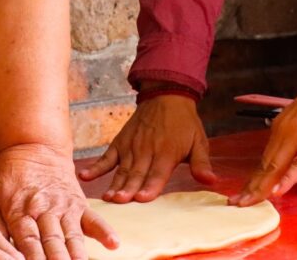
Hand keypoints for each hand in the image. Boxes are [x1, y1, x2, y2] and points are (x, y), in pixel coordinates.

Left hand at [0, 143, 116, 259]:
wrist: (34, 145)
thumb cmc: (10, 176)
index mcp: (20, 210)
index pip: (28, 239)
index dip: (33, 258)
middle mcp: (44, 209)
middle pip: (52, 240)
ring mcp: (64, 206)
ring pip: (72, 235)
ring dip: (77, 254)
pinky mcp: (79, 203)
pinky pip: (94, 219)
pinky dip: (105, 231)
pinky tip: (113, 244)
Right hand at [78, 94, 215, 202]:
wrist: (166, 95)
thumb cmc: (184, 122)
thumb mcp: (198, 141)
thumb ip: (202, 163)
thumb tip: (211, 180)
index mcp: (166, 152)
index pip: (157, 173)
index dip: (149, 186)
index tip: (141, 198)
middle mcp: (146, 151)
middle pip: (136, 174)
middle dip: (128, 189)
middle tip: (119, 202)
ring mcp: (131, 147)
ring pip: (122, 169)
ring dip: (115, 184)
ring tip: (107, 197)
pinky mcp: (120, 143)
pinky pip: (107, 157)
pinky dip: (96, 167)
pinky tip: (85, 177)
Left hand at [231, 72, 296, 205]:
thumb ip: (295, 137)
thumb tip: (291, 156)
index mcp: (282, 127)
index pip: (264, 159)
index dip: (253, 179)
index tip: (242, 193)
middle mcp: (285, 131)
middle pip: (265, 165)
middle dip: (251, 187)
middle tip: (235, 203)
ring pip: (277, 166)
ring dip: (262, 186)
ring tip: (248, 201)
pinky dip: (289, 177)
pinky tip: (279, 190)